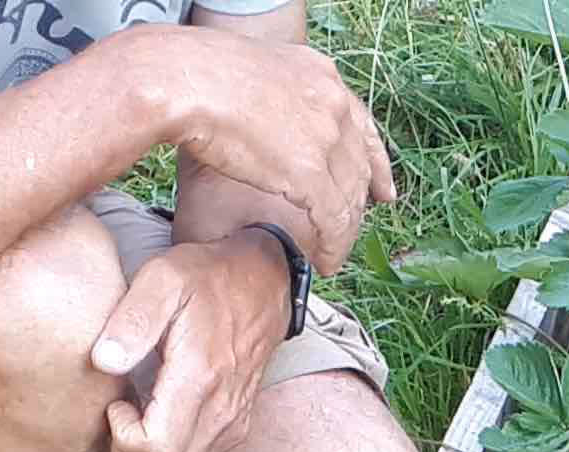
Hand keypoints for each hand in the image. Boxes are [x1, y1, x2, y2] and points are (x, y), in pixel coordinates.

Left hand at [94, 234, 286, 451]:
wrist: (262, 280)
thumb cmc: (208, 277)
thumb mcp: (163, 278)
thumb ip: (132, 319)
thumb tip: (103, 362)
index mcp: (201, 378)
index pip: (158, 449)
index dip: (123, 437)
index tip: (115, 401)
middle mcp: (223, 411)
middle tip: (119, 416)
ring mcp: (233, 422)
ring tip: (136, 415)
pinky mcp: (237, 426)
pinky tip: (157, 416)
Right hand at [167, 31, 396, 268]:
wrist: (185, 77)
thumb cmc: (193, 73)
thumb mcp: (247, 73)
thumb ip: (268, 96)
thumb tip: (255, 113)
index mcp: (318, 74)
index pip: (360, 122)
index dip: (375, 161)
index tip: (383, 189)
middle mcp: (331, 103)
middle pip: (360, 164)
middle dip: (360, 202)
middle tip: (355, 228)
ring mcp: (325, 136)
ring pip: (350, 197)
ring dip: (344, 232)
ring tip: (334, 255)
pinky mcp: (310, 171)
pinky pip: (334, 219)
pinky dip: (334, 246)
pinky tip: (327, 263)